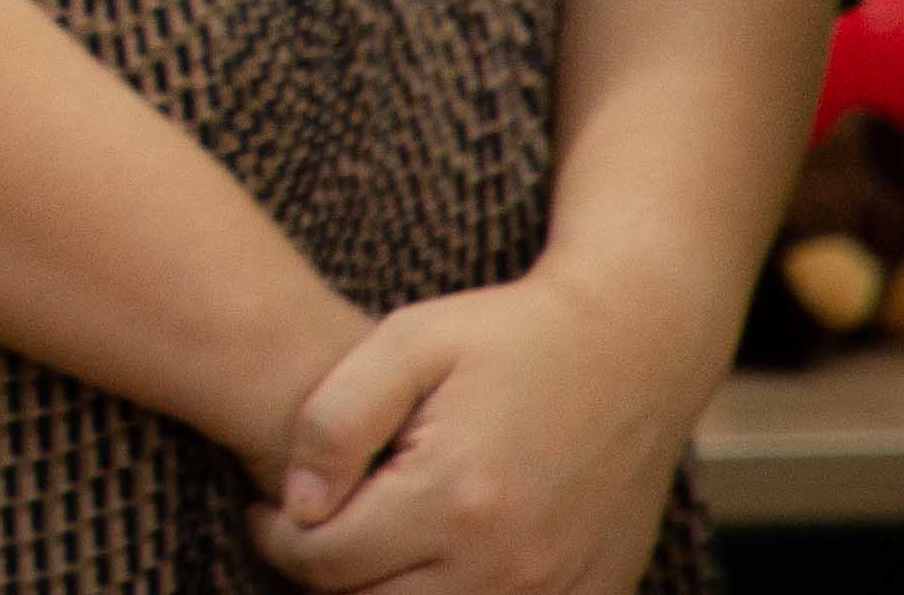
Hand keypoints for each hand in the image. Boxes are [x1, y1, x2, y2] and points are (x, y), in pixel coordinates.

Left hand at [248, 258, 712, 594]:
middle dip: (325, 570)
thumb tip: (295, 503)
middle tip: (316, 524)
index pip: (323, 562)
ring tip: (370, 538)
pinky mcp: (590, 593)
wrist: (635, 345)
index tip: (269, 508)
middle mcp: (505, 562)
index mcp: (452, 499)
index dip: (276, 537)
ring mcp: (552, 589)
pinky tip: (438, 554)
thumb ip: (333, 422)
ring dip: (384, 589)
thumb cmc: (510, 334)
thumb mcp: (407, 342)